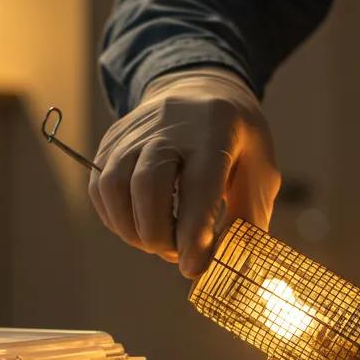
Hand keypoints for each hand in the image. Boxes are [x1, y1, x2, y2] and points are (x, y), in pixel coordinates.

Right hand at [89, 68, 279, 277]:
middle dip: (157, 234)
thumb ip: (249, 216)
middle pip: (146, 183)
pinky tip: (138, 226)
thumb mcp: (261, 170)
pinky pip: (98, 188)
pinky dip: (115, 218)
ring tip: (157, 242)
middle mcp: (169, 126)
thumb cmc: (237, 141)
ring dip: (131, 229)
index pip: (198, 186)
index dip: (192, 233)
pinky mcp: (111, 141)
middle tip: (176, 255)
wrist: (203, 92)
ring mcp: (134, 131)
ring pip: (113, 186)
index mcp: (214, 131)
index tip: (193, 268)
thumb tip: (234, 264)